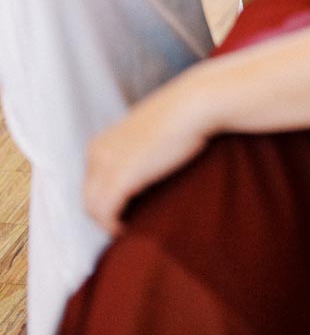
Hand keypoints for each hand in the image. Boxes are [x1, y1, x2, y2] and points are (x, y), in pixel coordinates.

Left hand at [83, 77, 209, 236]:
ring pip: (93, 209)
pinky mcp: (119, 178)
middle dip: (106, 214)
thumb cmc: (182, 116)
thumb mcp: (149, 134)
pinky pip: (105, 214)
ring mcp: (106, 165)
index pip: (91, 183)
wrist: (194, 105)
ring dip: (110, 223)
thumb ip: (137, 151)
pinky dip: (115, 226)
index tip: (128, 210)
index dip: (107, 200)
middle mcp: (96, 153)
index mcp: (100, 143)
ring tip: (133, 228)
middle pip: (89, 198)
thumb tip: (145, 170)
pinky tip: (132, 229)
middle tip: (130, 223)